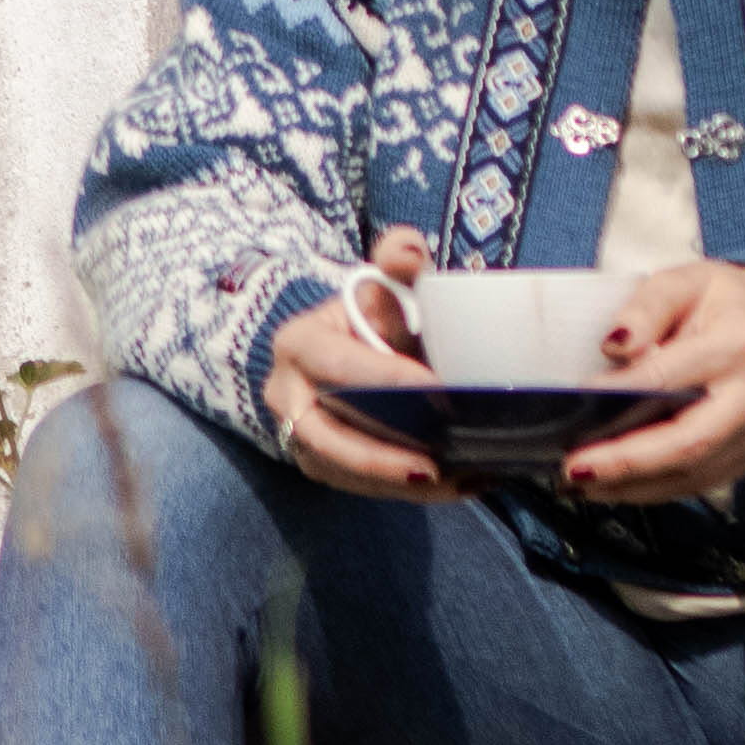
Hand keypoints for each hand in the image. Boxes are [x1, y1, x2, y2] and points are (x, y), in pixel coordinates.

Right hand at [264, 230, 456, 497]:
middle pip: (328, 437)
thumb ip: (399, 261)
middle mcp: (286, 396)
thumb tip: (409, 252)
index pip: (339, 367)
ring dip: (400, 484)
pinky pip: (359, 488)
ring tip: (458, 481)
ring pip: (345, 472)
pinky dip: (407, 492)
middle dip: (381, 458)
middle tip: (436, 465)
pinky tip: (457, 486)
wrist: (343, 351)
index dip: (386, 379)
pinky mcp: (318, 465)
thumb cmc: (369, 317)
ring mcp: (297, 437)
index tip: (437, 390)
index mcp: (299, 344)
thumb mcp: (381, 285)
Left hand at [565, 260, 744, 505]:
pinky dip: (655, 488)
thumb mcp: (681, 283)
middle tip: (574, 470)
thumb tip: (615, 347)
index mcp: (740, 342)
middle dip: (625, 463)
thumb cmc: (721, 302)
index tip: (577, 406)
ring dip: (633, 485)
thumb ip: (645, 308)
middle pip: (687, 443)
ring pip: (692, 473)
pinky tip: (620, 485)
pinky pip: (701, 481)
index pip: (669, 379)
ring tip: (586, 483)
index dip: (619, 397)